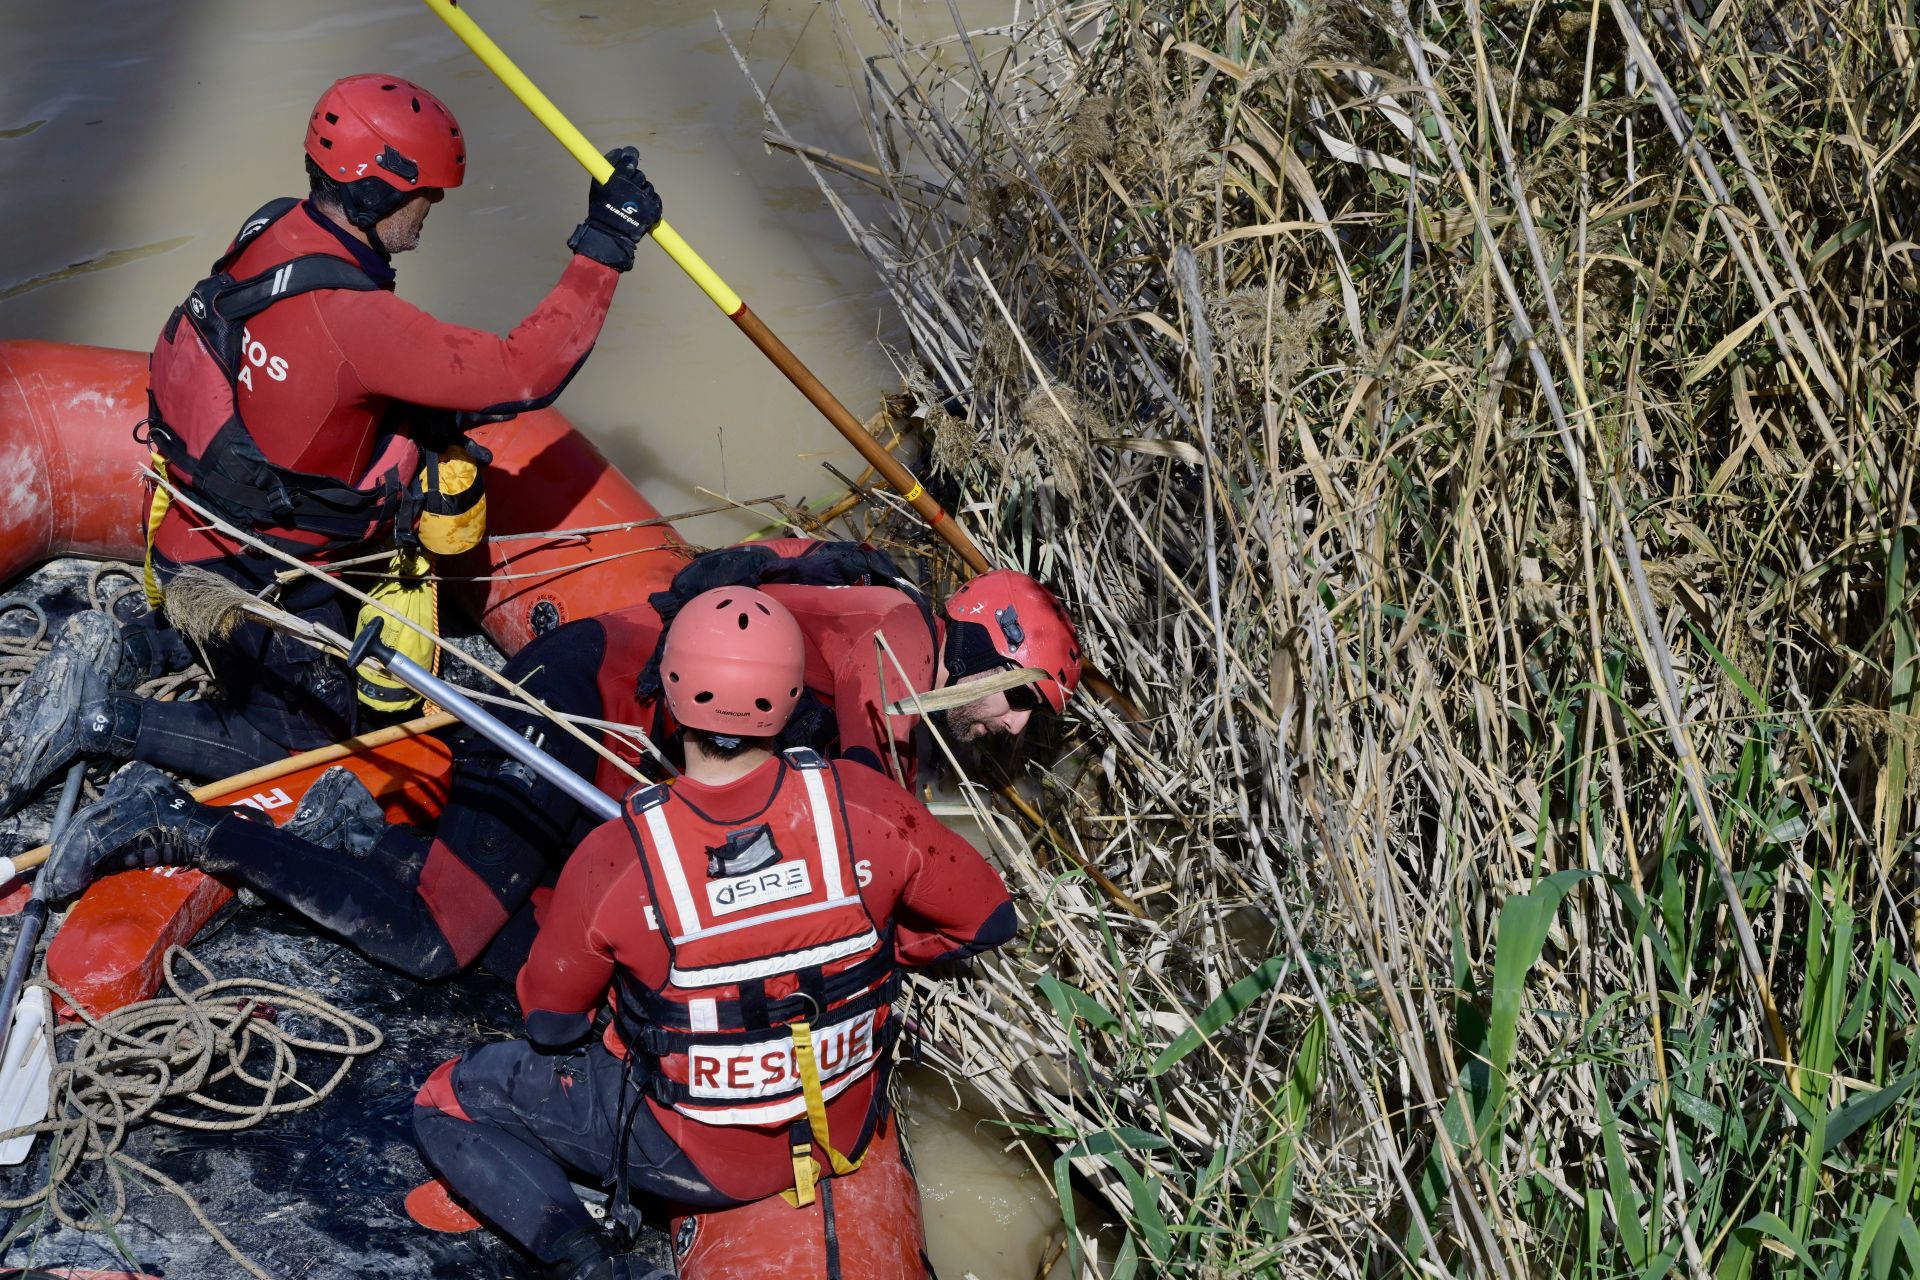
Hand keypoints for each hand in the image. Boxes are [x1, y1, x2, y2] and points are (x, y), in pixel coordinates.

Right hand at [567, 146, 661, 271]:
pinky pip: (656, 199)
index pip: (629, 159)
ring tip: (633, 202)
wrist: (610, 234)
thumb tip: (620, 152)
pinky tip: (642, 207)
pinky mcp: (654, 210)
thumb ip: (607, 169)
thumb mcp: (598, 186)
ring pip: (648, 187)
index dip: (630, 156)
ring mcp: (644, 199)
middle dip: (634, 179)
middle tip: (627, 189)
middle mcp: (633, 186)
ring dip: (642, 192)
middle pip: (639, 174)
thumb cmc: (601, 209)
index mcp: (618, 178)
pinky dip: (651, 202)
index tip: (630, 156)